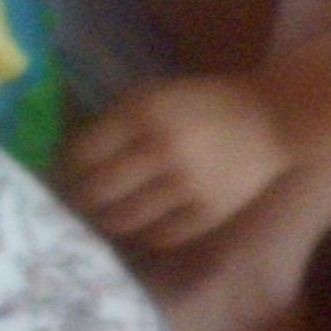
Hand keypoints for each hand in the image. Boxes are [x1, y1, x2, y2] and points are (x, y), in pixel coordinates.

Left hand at [65, 73, 299, 249]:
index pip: (81, 154)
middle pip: (96, 191)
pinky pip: (158, 236)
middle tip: (71, 201)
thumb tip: (64, 154)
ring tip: (98, 216)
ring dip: (102, 221)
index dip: (62, 168)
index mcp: (143, 114)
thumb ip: (113, 121)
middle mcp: (161, 150)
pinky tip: (135, 224)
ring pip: (122, 219)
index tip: (57, 174)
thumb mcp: (153, 95)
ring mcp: (186, 185)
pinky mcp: (208, 212)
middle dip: (76, 199)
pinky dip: (140, 233)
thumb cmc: (203, 103)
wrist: (273, 119)